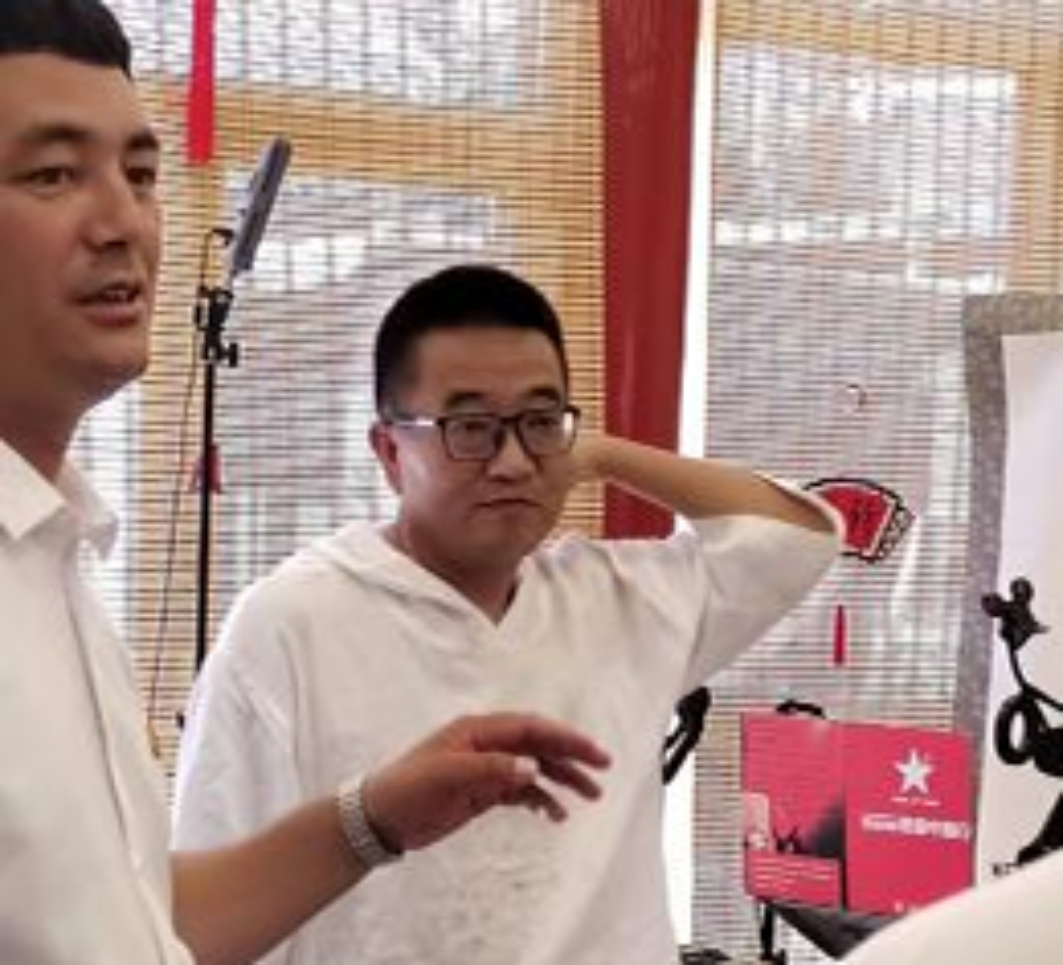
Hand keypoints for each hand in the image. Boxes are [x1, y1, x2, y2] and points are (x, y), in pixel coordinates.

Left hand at [361, 713, 610, 851]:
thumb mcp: (447, 776)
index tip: (593, 751)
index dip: (564, 736)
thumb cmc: (408, 788)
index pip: (531, 728)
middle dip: (572, 756)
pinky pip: (521, 792)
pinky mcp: (482, 792)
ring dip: (562, 780)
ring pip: (534, 769)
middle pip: (538, 745)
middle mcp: (486, 745)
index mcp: (478, 730)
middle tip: (603, 771)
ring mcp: (486, 769)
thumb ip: (491, 770)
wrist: (378, 818)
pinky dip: (541, 801)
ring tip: (590, 797)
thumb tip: (532, 768)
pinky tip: (556, 815)